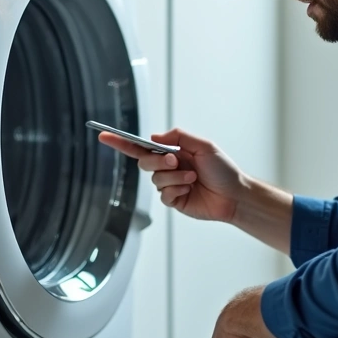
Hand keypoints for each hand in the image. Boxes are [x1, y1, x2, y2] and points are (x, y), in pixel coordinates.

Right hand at [97, 128, 248, 222]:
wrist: (234, 195)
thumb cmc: (222, 169)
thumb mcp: (203, 145)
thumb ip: (178, 137)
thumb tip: (153, 138)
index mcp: (172, 151)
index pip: (141, 146)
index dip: (121, 142)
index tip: (104, 136)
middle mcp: (168, 167)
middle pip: (144, 162)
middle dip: (157, 161)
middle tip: (175, 161)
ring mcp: (169, 185)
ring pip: (155, 179)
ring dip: (174, 176)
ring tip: (193, 177)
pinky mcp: (173, 200)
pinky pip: (163, 195)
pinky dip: (177, 189)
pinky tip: (190, 188)